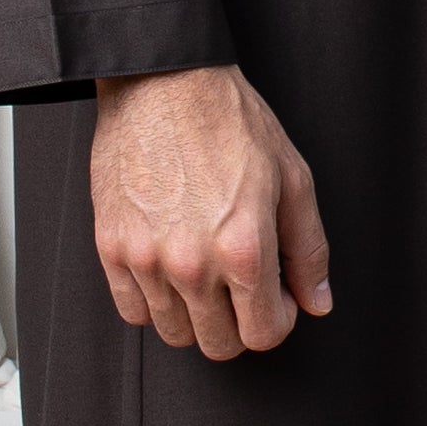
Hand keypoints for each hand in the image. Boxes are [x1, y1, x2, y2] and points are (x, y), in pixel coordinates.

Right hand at [91, 66, 332, 358]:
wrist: (163, 81)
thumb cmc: (229, 120)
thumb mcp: (293, 178)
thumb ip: (308, 249)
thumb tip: (316, 302)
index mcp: (244, 248)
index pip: (263, 334)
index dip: (277, 318)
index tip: (274, 294)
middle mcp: (192, 264)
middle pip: (219, 344)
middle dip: (240, 323)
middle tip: (243, 286)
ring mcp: (146, 259)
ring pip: (173, 333)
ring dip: (196, 315)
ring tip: (206, 273)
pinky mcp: (110, 247)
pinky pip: (132, 311)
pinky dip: (154, 302)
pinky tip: (171, 270)